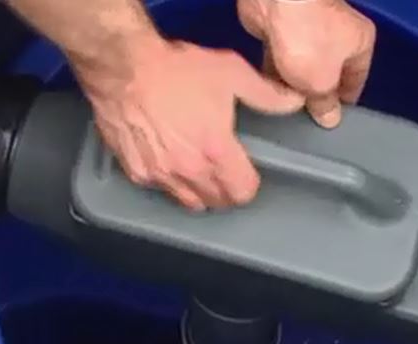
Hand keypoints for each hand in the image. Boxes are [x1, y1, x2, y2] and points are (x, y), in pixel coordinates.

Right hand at [70, 35, 304, 210]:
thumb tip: (295, 101)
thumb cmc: (175, 70)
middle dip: (225, 191)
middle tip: (225, 170)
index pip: (242, 193)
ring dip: (199, 192)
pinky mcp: (135, 172)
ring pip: (188, 202)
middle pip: (217, 202)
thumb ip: (266, 94)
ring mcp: (160, 176)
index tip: (246, 171)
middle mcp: (189, 172)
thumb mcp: (230, 73)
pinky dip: (168, 182)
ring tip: (199, 169)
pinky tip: (169, 161)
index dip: (248, 184)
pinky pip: (159, 189)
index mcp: (216, 152)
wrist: (122, 67)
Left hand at [238, 0, 375, 127]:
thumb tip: (330, 118)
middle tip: (303, 121)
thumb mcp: (322, 82)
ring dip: (291, 87)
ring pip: (301, 69)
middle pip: (327, 75)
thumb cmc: (308, 35)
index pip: (356, 81)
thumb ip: (325, 103)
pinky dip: (274, 75)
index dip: (343, 105)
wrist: (274, 0)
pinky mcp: (280, 29)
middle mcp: (336, 34)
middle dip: (314, 97)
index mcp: (359, 43)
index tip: (330, 123)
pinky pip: (279, 60)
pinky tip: (267, 92)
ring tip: (282, 110)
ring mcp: (307, 30)